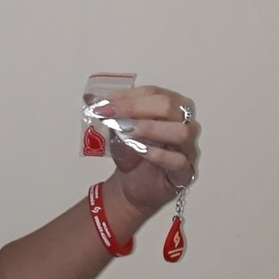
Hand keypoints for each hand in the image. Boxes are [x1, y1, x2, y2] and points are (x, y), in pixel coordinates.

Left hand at [94, 86, 200, 214]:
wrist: (131, 185)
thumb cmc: (131, 153)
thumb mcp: (117, 129)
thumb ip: (109, 113)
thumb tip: (90, 98)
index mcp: (170, 107)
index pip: (153, 93)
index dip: (127, 96)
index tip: (103, 104)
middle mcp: (184, 124)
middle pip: (169, 106)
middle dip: (135, 107)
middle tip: (108, 114)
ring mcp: (188, 148)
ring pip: (182, 131)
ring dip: (150, 128)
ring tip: (126, 131)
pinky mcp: (185, 171)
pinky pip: (179, 160)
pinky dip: (159, 154)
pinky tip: (140, 151)